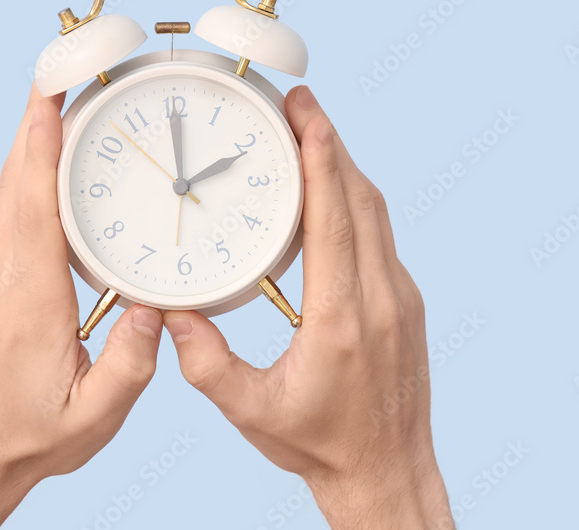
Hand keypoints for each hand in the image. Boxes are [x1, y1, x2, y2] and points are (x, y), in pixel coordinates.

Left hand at [0, 86, 163, 529]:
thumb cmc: (26, 440)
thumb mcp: (94, 416)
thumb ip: (131, 363)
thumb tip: (158, 311)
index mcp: (27, 300)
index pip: (32, 205)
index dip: (40, 145)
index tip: (50, 94)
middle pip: (15, 185)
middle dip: (36, 125)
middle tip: (64, 77)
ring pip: (10, 202)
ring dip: (34, 154)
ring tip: (68, 116)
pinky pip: (11, 226)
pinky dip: (32, 189)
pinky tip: (58, 187)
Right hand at [162, 86, 452, 528]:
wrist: (388, 472)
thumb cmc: (321, 446)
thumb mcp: (253, 412)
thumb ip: (207, 366)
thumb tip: (172, 316)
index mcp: (342, 319)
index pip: (336, 218)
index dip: (322, 157)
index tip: (308, 112)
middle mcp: (381, 298)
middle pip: (361, 200)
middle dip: (331, 145)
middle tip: (299, 106)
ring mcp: (401, 297)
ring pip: (377, 214)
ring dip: (345, 170)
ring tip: (309, 136)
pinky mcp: (405, 303)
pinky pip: (381, 236)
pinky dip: (355, 203)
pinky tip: (329, 196)